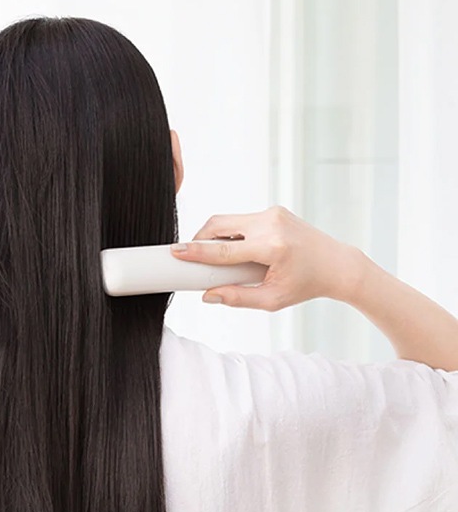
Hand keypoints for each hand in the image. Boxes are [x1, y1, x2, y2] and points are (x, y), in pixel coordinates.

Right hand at [171, 205, 366, 309]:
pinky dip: (232, 235)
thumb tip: (207, 296)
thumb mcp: (272, 300)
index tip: (176, 251)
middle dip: (200, 239)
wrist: (336, 265)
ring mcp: (273, 213)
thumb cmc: (305, 285)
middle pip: (219, 225)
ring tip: (218, 259)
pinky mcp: (273, 211)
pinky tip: (237, 250)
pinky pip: (241, 221)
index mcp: (272, 247)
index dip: (197, 251)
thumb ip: (237, 298)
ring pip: (228, 221)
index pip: (224, 249)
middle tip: (191, 256)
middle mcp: (271, 224)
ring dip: (216, 238)